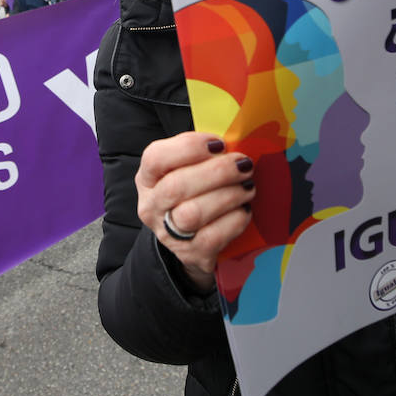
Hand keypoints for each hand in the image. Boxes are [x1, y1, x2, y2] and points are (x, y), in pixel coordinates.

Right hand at [135, 131, 254, 291]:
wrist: (194, 242)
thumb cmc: (196, 195)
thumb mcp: (188, 172)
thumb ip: (203, 156)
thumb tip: (236, 142)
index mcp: (148, 178)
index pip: (155, 158)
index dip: (188, 147)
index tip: (219, 144)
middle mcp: (152, 206)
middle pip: (177, 186)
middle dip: (216, 172)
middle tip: (244, 164)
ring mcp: (168, 233)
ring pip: (192, 213)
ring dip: (227, 196)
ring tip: (248, 187)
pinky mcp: (191, 254)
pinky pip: (212, 237)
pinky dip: (234, 220)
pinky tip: (244, 210)